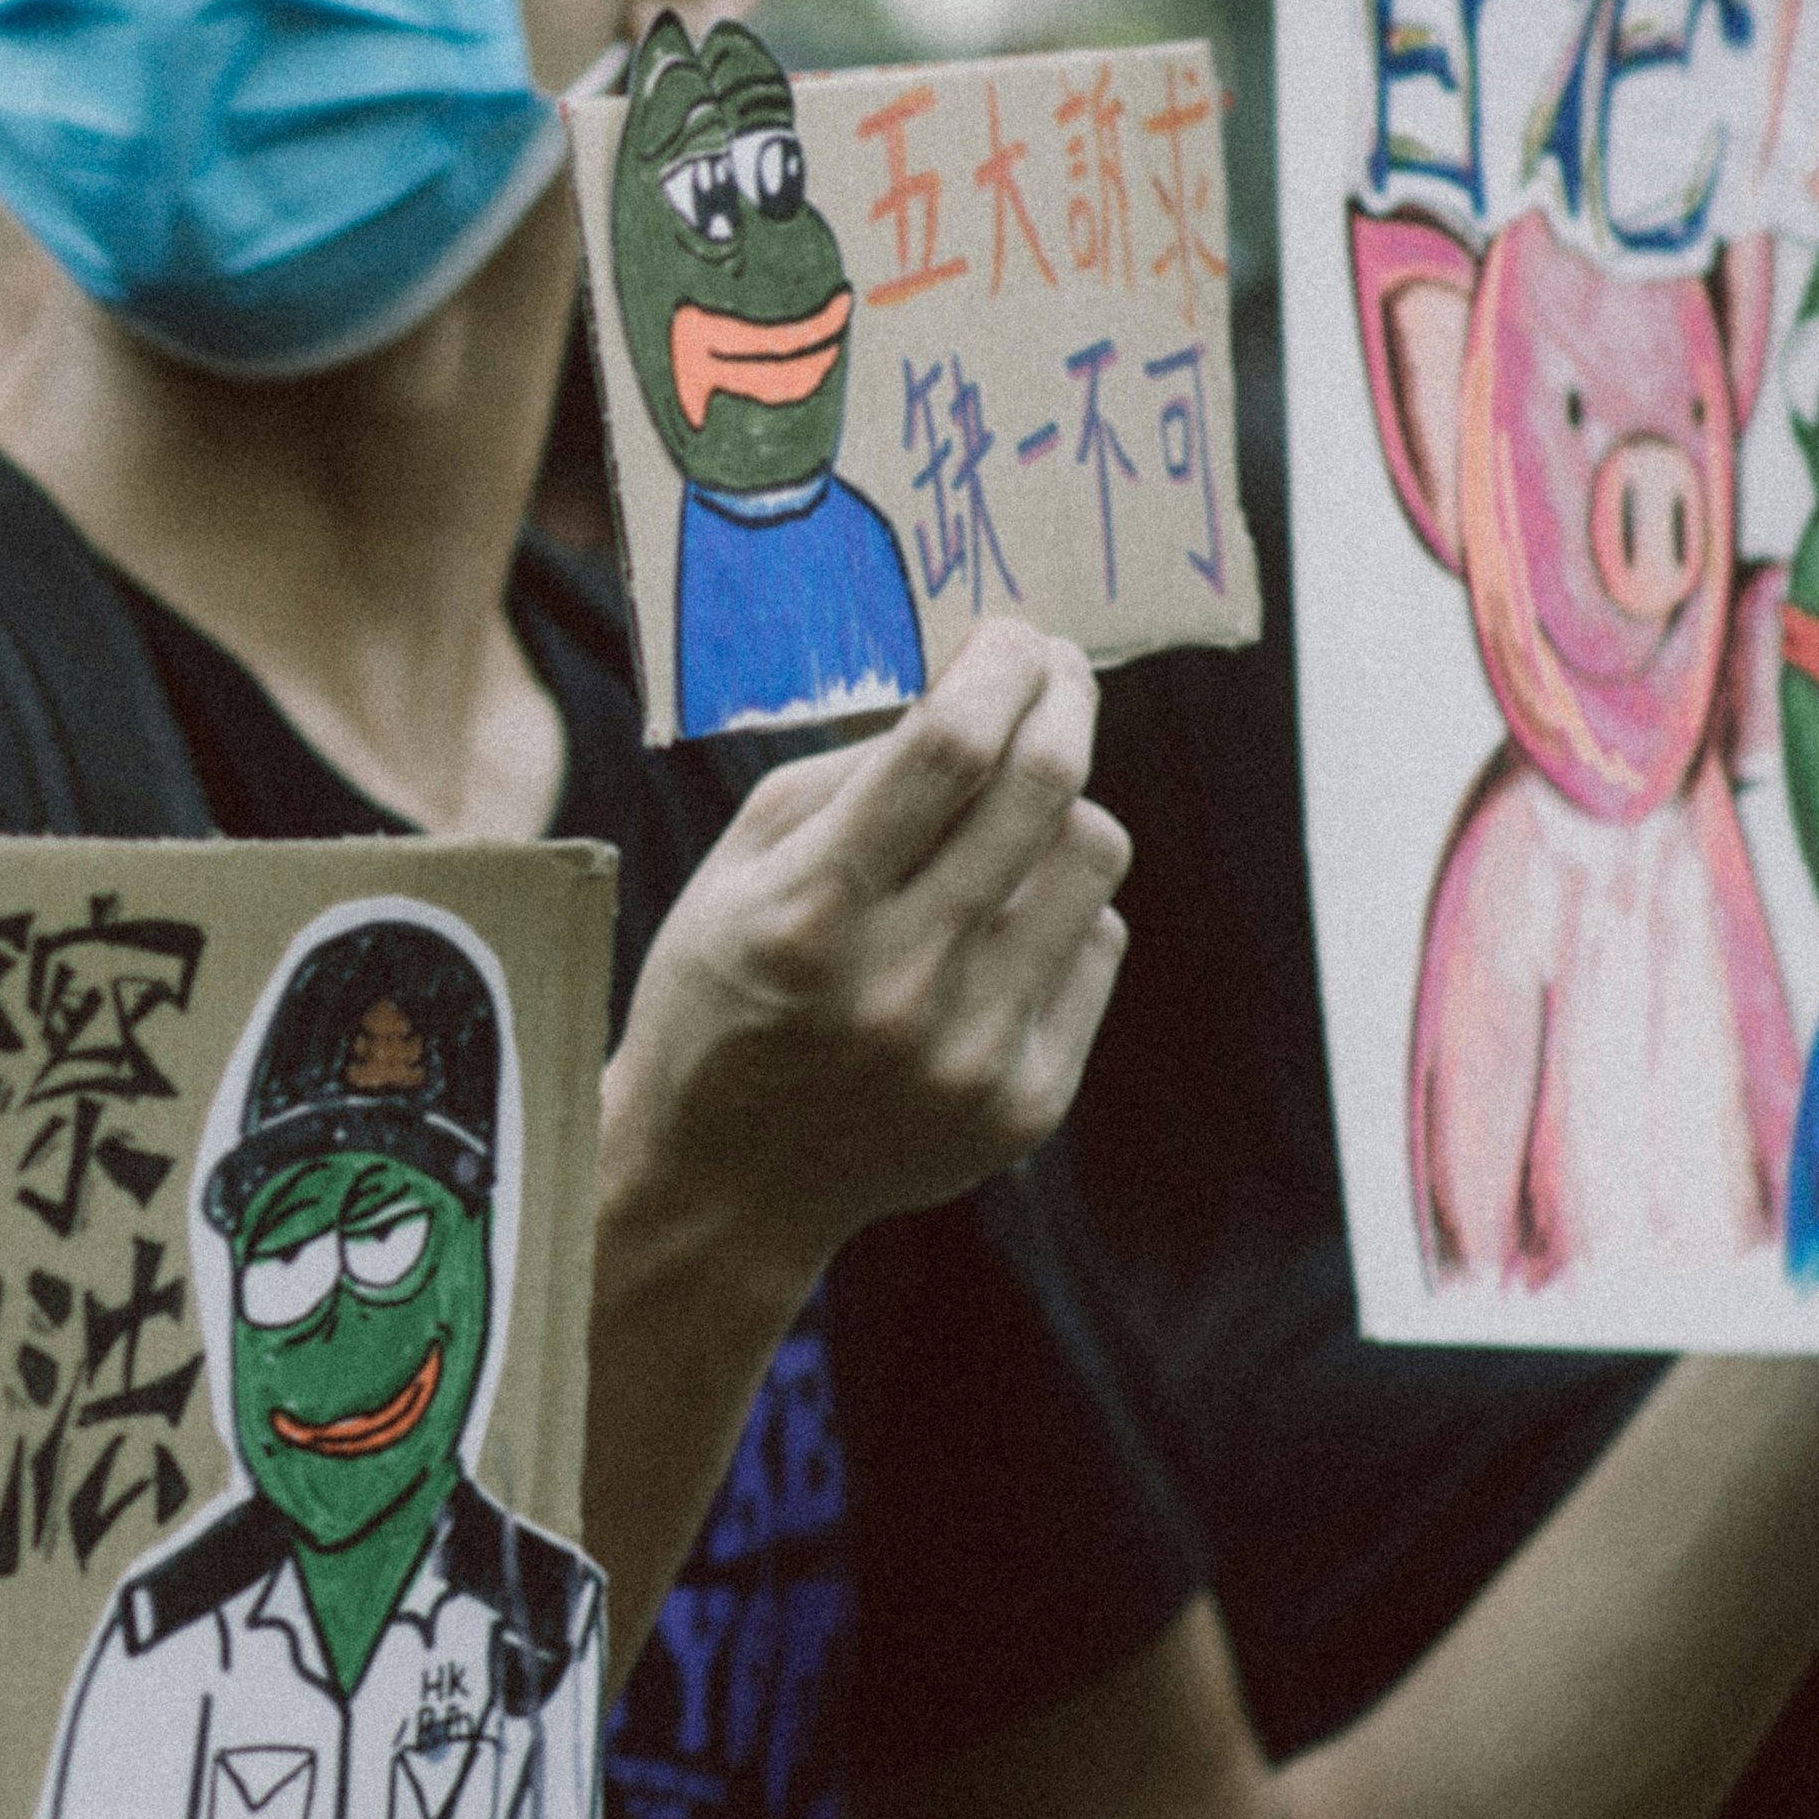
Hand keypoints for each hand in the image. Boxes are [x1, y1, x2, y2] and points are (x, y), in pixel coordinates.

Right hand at [607, 617, 1129, 1266]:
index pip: (946, 749)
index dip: (999, 667)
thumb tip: (969, 690)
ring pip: (1095, 862)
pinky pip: (1096, 946)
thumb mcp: (737, 869)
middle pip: (1044, 791)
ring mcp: (973, 1053)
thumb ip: (847, 777)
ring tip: (1008, 822)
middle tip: (1053, 671)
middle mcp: (898, 987)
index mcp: (808, 915)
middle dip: (1062, 699)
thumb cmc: (723, 994)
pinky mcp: (1026, 1102)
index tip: (1013, 634)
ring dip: (1063, 812)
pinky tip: (995, 927)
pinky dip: (1058, 911)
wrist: (726, 1184)